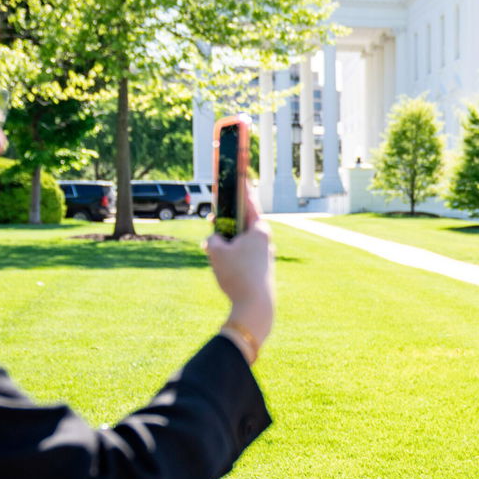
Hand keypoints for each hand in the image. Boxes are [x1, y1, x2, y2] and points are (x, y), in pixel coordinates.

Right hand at [206, 180, 273, 346]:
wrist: (255, 307)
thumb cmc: (237, 275)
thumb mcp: (216, 252)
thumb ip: (213, 239)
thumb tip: (216, 241)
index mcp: (258, 229)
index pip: (247, 200)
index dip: (239, 186)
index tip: (239, 171)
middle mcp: (265, 239)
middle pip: (242, 222)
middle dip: (225, 223)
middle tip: (213, 221)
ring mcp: (265, 255)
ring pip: (241, 241)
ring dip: (226, 244)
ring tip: (215, 254)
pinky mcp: (262, 269)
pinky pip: (242, 256)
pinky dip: (231, 258)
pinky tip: (223, 269)